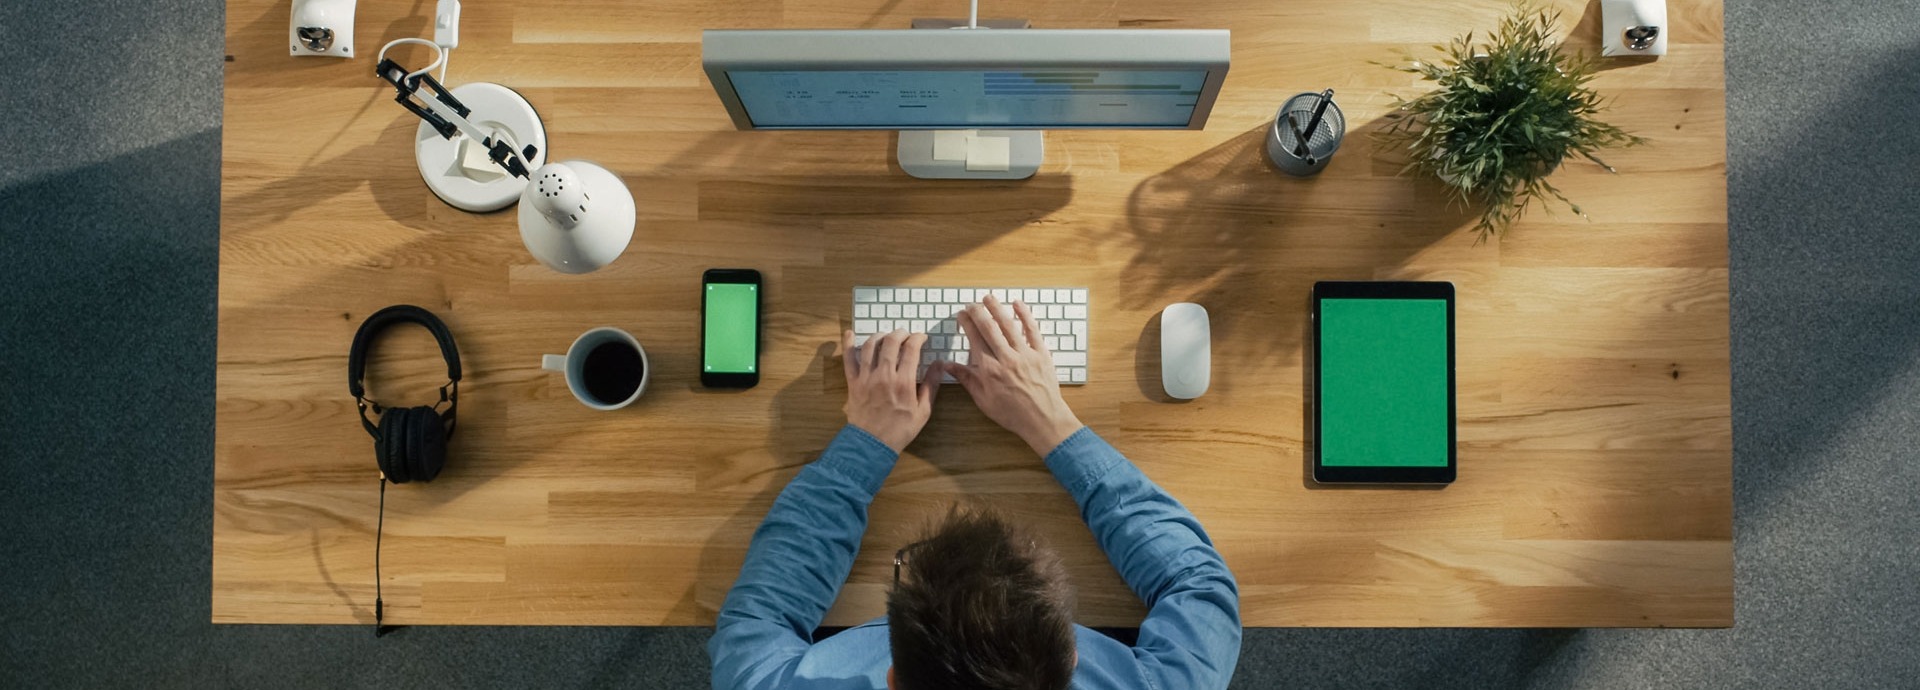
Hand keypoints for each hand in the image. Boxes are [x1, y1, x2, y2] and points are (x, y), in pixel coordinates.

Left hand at [841, 328, 941, 452]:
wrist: (872, 444)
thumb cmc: (900, 430)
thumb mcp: (923, 411)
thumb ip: (932, 385)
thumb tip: (939, 364)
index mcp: (904, 382)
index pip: (911, 349)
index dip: (918, 338)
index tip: (921, 338)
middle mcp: (884, 375)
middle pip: (891, 342)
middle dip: (901, 333)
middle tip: (905, 334)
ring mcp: (866, 377)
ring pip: (870, 346)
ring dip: (880, 335)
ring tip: (886, 335)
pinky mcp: (853, 382)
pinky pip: (848, 359)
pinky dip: (847, 344)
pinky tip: (849, 333)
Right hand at [945, 295, 1083, 455]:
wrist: (1042, 420)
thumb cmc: (1012, 413)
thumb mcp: (983, 400)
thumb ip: (966, 379)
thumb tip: (947, 366)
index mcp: (990, 370)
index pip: (974, 339)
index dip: (966, 323)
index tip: (961, 315)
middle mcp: (1006, 358)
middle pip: (989, 328)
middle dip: (978, 312)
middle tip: (972, 304)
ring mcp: (1025, 354)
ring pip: (1008, 325)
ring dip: (997, 309)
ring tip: (989, 298)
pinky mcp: (1041, 354)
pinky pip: (1032, 330)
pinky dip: (1024, 315)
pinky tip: (1017, 304)